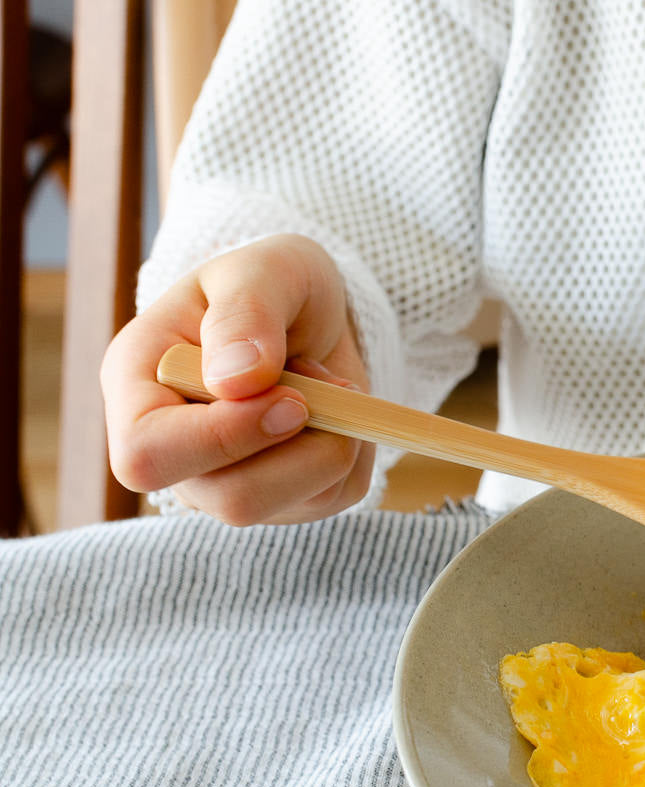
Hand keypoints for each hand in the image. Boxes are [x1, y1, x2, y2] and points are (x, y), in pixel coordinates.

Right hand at [101, 234, 375, 524]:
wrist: (309, 315)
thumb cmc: (270, 285)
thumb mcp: (263, 270)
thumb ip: (246, 313)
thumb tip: (236, 382)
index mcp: (137, 389)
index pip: (148, 455)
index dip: (224, 436)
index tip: (290, 395)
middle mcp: (173, 453)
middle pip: (230, 500)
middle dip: (300, 445)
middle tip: (324, 380)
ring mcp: (223, 486)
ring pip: (287, 505)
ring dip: (331, 439)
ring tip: (320, 384)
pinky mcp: (284, 502)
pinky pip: (332, 497)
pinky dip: (353, 447)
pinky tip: (331, 410)